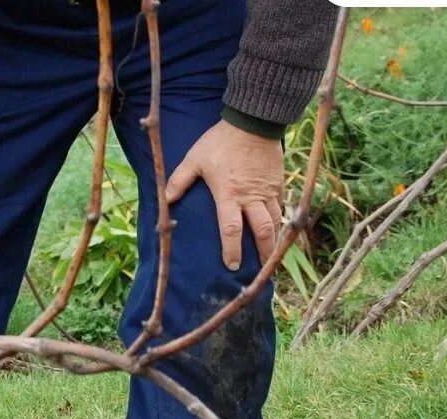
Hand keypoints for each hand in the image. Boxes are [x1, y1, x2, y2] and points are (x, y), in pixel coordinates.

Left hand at [165, 120, 283, 269]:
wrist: (253, 121)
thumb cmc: (220, 141)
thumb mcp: (195, 159)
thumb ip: (179, 180)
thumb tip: (165, 199)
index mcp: (229, 195)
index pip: (231, 230)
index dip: (231, 250)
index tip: (232, 266)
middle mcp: (251, 197)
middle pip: (262, 231)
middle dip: (262, 252)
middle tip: (261, 268)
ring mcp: (268, 190)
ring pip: (275, 221)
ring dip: (274, 239)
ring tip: (271, 254)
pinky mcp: (278, 182)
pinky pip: (281, 205)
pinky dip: (280, 219)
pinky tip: (278, 228)